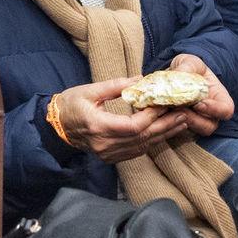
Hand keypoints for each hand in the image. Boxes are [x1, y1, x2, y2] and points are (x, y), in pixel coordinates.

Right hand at [52, 78, 191, 163]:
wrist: (55, 126)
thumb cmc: (70, 105)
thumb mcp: (90, 90)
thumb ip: (116, 85)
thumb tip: (140, 79)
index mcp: (98, 126)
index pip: (133, 126)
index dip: (152, 116)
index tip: (165, 103)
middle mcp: (104, 144)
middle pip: (142, 138)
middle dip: (165, 126)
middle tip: (183, 114)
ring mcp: (107, 154)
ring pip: (142, 147)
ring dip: (162, 135)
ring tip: (180, 123)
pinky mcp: (109, 157)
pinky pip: (135, 152)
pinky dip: (151, 141)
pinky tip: (163, 132)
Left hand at [167, 53, 233, 136]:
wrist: (174, 77)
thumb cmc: (188, 68)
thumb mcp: (190, 62)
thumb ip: (188, 66)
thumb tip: (179, 74)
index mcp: (219, 98)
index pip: (226, 110)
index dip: (215, 110)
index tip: (199, 103)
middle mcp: (210, 114)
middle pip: (209, 126)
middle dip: (194, 119)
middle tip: (180, 108)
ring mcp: (195, 123)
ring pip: (192, 131)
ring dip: (180, 121)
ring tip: (168, 109)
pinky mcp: (180, 127)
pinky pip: (176, 131)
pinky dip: (168, 124)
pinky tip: (160, 112)